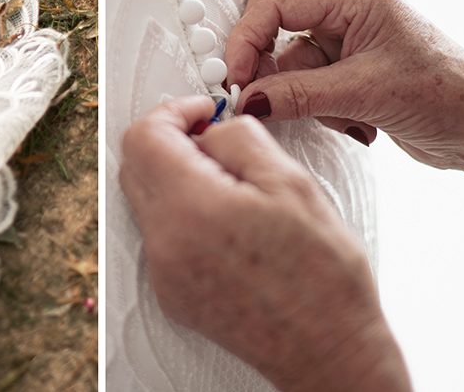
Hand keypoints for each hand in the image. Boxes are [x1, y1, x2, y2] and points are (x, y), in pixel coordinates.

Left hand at [120, 96, 410, 391]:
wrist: (328, 351)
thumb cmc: (322, 276)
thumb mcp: (291, 184)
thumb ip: (238, 138)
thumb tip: (207, 127)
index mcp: (190, 208)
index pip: (144, 137)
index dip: (173, 112)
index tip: (203, 111)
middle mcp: (164, 242)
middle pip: (136, 166)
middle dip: (171, 141)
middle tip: (216, 140)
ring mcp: (162, 272)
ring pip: (147, 200)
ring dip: (177, 177)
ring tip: (234, 185)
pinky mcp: (170, 293)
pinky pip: (161, 235)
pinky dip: (184, 214)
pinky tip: (230, 224)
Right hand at [225, 0, 463, 179]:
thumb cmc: (447, 96)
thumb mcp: (365, 94)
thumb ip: (298, 94)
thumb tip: (247, 99)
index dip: (247, 37)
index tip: (236, 76)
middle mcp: (346, 7)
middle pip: (272, 14)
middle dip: (263, 57)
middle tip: (255, 91)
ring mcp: (344, 35)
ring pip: (285, 54)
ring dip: (297, 90)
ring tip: (340, 115)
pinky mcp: (343, 65)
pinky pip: (301, 78)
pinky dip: (312, 103)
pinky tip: (352, 120)